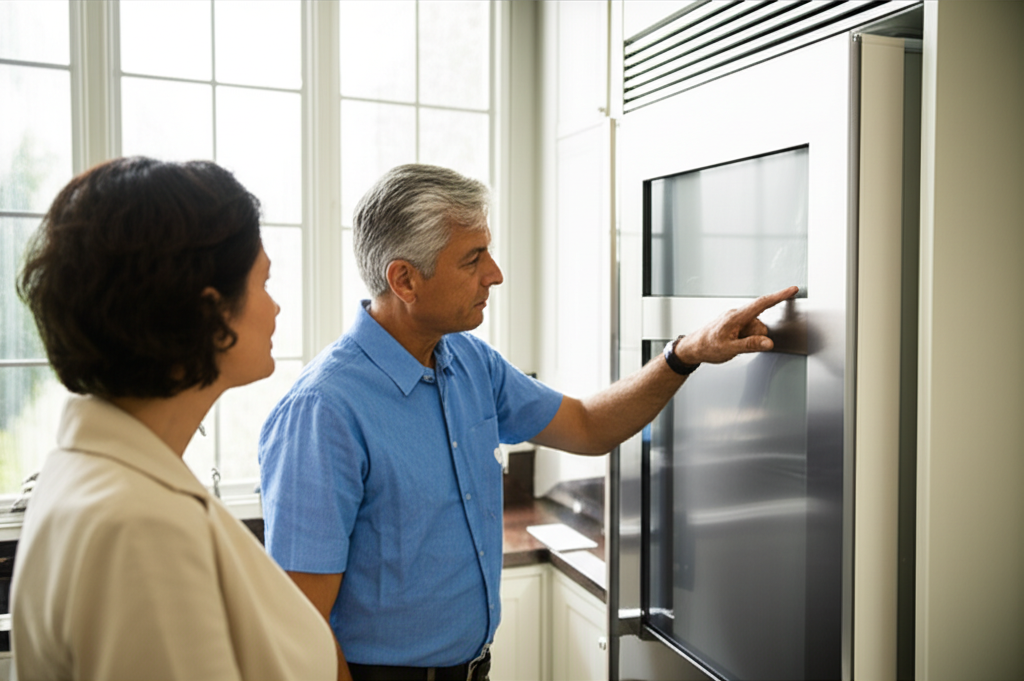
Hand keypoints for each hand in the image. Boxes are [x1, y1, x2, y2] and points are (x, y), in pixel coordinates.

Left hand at [674, 286, 798, 364]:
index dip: (779, 296)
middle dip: (757, 337)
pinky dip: (746, 338)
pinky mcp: (734, 324)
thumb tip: (768, 342)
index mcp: (736, 317)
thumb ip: (750, 345)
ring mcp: (735, 319)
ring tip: (733, 345)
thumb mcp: (729, 349)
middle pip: (761, 324)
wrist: (692, 348)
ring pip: (756, 329)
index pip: (762, 304)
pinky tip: (734, 343)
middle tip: (739, 345)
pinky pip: (749, 331)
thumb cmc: (707, 347)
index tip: (792, 289)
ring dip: (750, 339)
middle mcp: (736, 315)